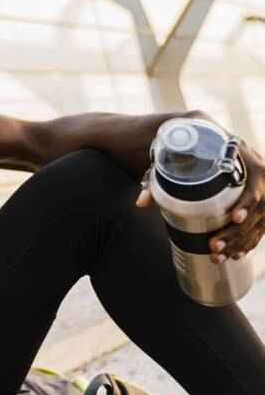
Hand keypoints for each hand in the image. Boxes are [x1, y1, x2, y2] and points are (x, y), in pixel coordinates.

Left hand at [137, 140, 264, 262]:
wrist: (201, 138)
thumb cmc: (187, 149)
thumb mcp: (170, 159)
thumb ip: (155, 179)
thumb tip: (141, 202)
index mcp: (241, 155)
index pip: (255, 180)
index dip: (247, 202)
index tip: (233, 218)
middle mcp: (256, 171)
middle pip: (258, 206)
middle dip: (236, 232)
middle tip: (213, 246)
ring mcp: (260, 187)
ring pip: (259, 220)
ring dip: (240, 241)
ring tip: (218, 256)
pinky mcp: (258, 201)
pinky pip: (260, 224)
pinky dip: (249, 240)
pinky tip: (236, 254)